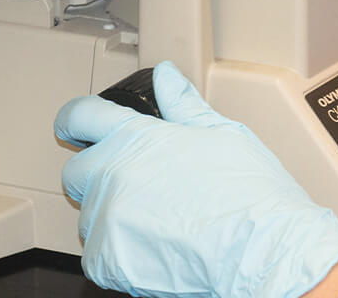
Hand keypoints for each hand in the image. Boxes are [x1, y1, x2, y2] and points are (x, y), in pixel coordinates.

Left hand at [55, 61, 337, 297]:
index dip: (76, 118)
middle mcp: (113, 175)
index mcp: (136, 137)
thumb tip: (165, 76)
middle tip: (136, 184)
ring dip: (113, 216)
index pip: (82, 115)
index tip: (73, 124)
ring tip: (160, 222)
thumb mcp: (223, 134)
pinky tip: (155, 249)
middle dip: (97, 173)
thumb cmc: (251, 194)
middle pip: (77, 170)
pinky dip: (119, 254)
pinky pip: (98, 255)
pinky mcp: (107, 261)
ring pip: (92, 216)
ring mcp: (107, 220)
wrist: (264, 253)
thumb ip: (184, 105)